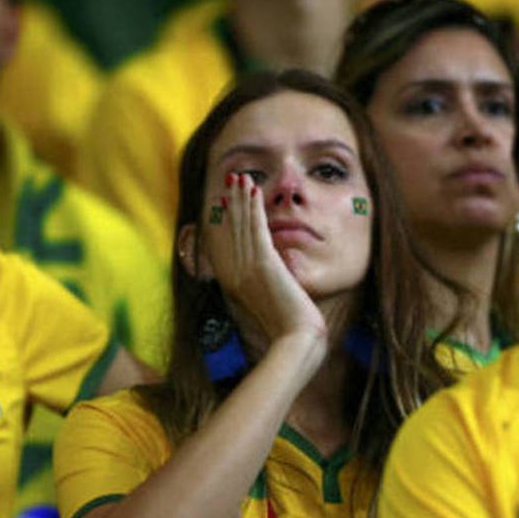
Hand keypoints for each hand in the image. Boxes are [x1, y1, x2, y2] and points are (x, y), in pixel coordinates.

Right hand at [213, 172, 325, 343]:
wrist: (295, 340)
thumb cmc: (289, 330)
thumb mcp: (272, 304)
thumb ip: (266, 287)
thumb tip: (271, 276)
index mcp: (234, 284)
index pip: (224, 245)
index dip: (224, 221)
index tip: (223, 202)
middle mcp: (235, 274)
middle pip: (230, 230)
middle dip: (231, 203)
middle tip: (230, 180)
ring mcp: (247, 269)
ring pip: (241, 225)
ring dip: (241, 198)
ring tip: (241, 177)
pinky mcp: (264, 264)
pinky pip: (256, 228)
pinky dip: (254, 207)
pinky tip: (255, 190)